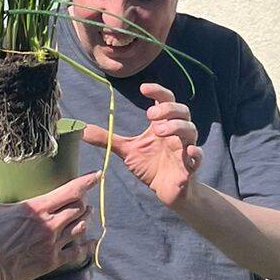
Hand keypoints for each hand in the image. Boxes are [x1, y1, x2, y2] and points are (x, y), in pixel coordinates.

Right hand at [0, 172, 97, 279]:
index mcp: (37, 207)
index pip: (71, 191)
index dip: (87, 182)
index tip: (97, 175)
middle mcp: (50, 224)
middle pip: (79, 208)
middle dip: (84, 202)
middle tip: (83, 199)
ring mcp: (53, 244)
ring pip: (80, 228)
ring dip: (85, 220)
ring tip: (86, 215)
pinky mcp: (52, 261)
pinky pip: (77, 253)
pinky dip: (85, 247)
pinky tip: (90, 243)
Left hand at [83, 83, 202, 207]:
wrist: (168, 192)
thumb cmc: (151, 166)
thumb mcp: (127, 151)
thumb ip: (108, 139)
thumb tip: (82, 130)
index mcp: (163, 125)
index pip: (166, 100)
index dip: (158, 91)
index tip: (143, 88)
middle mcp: (177, 133)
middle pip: (182, 111)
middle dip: (167, 109)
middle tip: (150, 115)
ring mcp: (185, 148)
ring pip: (191, 129)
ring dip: (177, 127)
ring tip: (158, 130)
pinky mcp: (191, 166)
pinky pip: (198, 156)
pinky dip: (195, 152)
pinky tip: (187, 151)